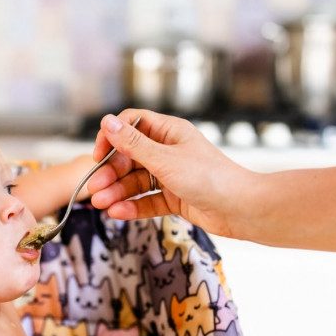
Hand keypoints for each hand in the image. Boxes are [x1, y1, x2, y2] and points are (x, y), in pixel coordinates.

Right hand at [87, 109, 254, 237]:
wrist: (241, 209)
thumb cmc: (210, 177)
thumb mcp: (165, 159)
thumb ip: (133, 144)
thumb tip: (107, 122)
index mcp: (169, 132)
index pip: (131, 126)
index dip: (112, 137)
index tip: (97, 154)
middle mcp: (168, 151)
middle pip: (129, 157)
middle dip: (111, 172)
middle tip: (95, 188)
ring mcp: (170, 175)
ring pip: (135, 181)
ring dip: (117, 192)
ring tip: (100, 204)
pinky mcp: (174, 198)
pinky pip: (146, 200)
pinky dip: (132, 206)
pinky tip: (117, 212)